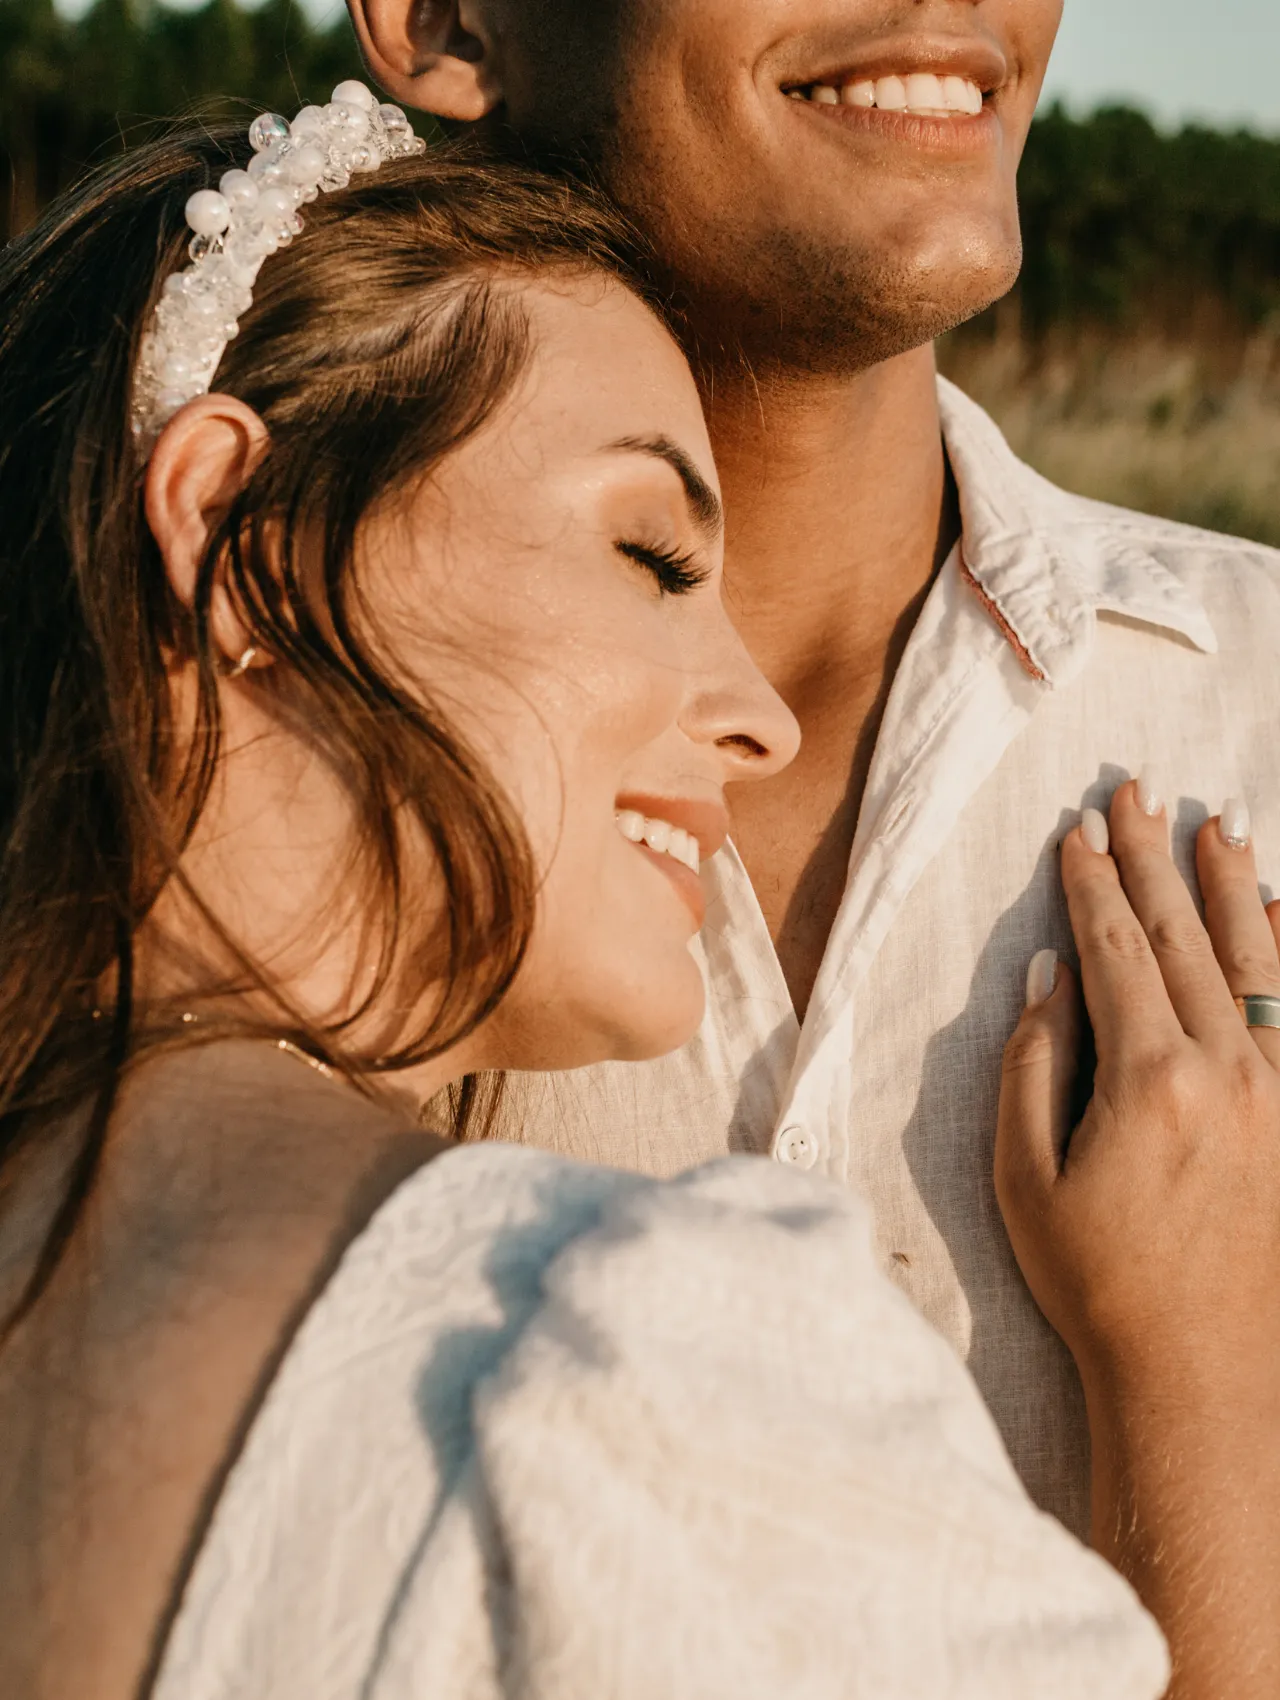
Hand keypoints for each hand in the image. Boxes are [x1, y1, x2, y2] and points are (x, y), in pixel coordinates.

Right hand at [996, 777, 1279, 1698]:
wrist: (1201, 1374)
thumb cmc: (1098, 1280)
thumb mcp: (1026, 1177)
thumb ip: (1035, 1065)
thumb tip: (1047, 977)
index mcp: (1150, 1079)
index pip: (1114, 951)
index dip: (1090, 886)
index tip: (1074, 833)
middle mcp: (1229, 1071)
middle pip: (1184, 937)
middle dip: (1152, 859)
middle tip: (1135, 794)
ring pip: (1257, 960)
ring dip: (1231, 886)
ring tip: (1216, 824)